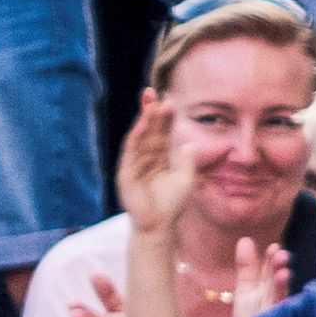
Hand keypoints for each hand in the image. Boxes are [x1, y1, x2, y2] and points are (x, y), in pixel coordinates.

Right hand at [112, 95, 195, 235]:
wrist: (159, 224)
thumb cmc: (172, 204)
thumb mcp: (186, 178)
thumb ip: (187, 160)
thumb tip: (190, 141)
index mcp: (159, 157)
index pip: (162, 132)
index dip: (165, 117)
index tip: (170, 99)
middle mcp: (145, 157)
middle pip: (148, 130)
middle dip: (150, 111)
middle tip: (152, 92)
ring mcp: (134, 163)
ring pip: (139, 137)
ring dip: (143, 120)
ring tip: (150, 104)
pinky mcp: (126, 172)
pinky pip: (130, 151)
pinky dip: (135, 137)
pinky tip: (141, 125)